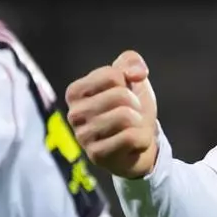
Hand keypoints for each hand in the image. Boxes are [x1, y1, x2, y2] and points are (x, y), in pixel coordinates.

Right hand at [66, 51, 159, 178]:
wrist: (139, 144)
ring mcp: (83, 136)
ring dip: (140, 122)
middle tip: (131, 114)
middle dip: (136, 104)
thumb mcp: (132, 79)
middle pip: (120, 95)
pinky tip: (133, 143)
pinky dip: (142, 138)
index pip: (111, 74)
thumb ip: (130, 61)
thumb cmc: (131, 108)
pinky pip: (131, 137)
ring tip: (131, 128)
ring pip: (125, 116)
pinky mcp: (97, 155)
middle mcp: (73, 114)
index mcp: (75, 92)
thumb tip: (135, 73)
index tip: (125, 94)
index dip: (128, 82)